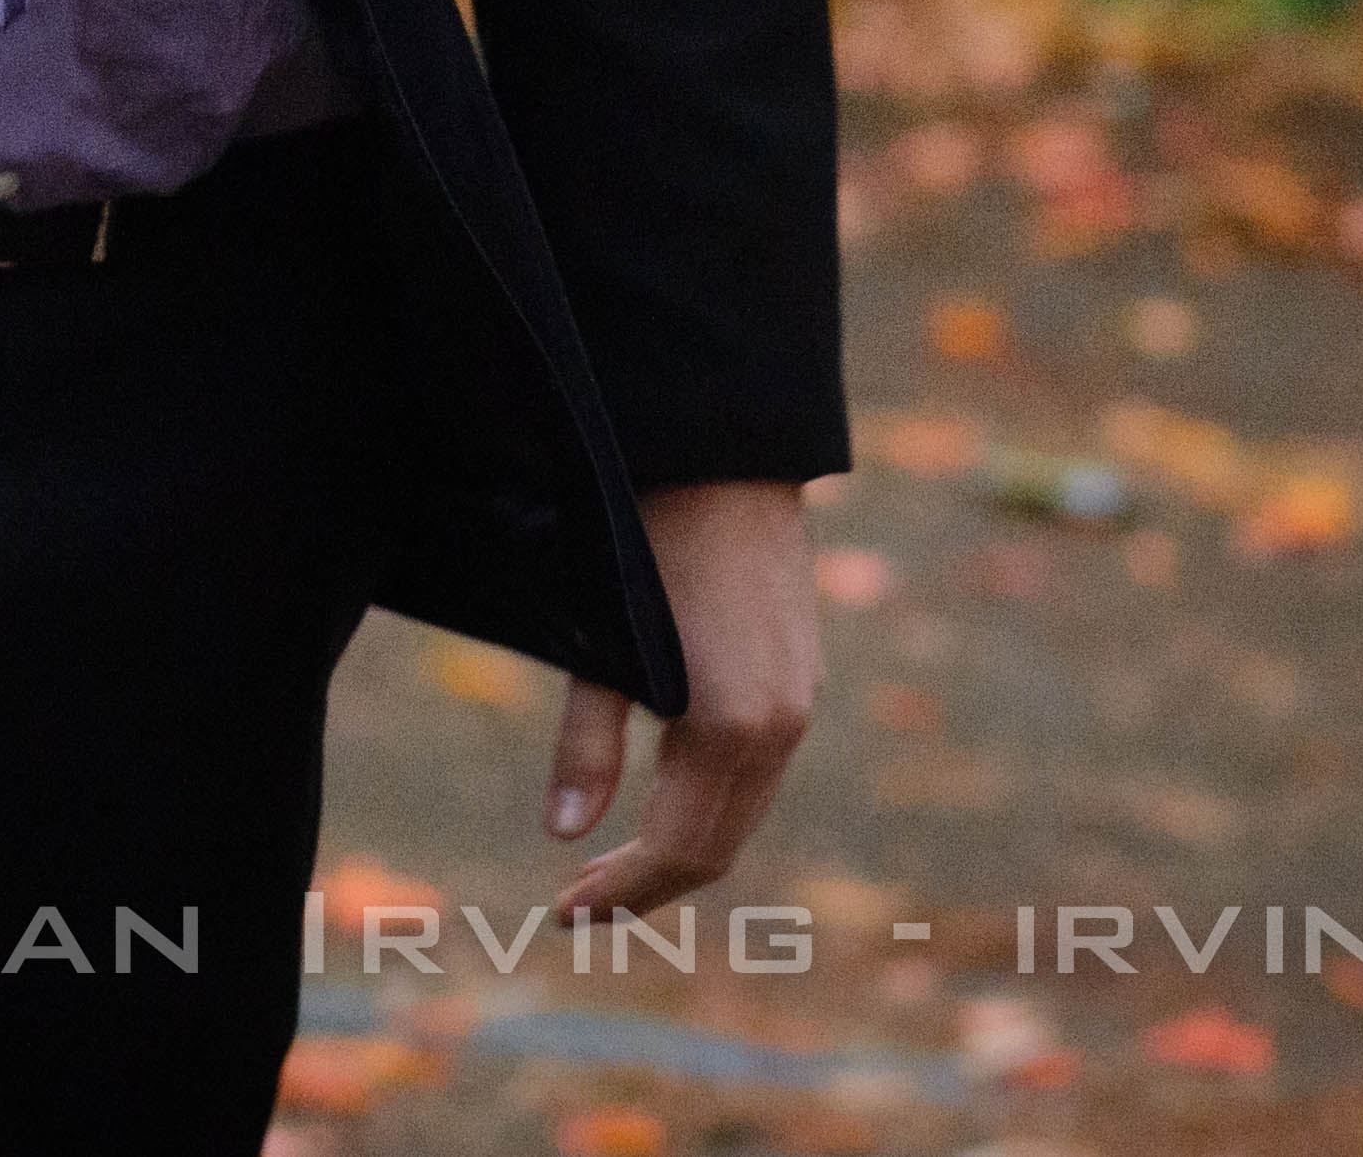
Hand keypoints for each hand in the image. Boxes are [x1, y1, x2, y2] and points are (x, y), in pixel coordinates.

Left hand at [543, 477, 818, 915]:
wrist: (722, 451)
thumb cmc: (643, 536)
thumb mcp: (601, 644)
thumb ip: (587, 743)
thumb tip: (563, 834)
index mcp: (732, 725)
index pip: (681, 850)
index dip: (625, 891)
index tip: (567, 910)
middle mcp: (781, 724)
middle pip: (718, 846)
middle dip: (648, 883)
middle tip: (578, 903)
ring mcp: (799, 700)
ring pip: (742, 812)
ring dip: (678, 848)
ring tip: (607, 864)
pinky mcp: (799, 675)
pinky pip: (757, 770)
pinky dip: (707, 804)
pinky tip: (658, 800)